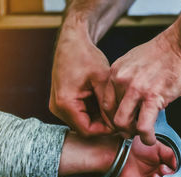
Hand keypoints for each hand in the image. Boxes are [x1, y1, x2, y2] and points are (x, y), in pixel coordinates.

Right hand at [50, 20, 113, 136]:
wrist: (72, 41)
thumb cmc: (85, 56)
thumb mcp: (102, 80)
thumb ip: (108, 105)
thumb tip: (118, 124)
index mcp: (65, 103)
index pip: (87, 130)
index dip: (106, 131)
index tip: (122, 124)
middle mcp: (58, 108)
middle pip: (85, 128)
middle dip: (104, 125)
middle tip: (122, 118)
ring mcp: (58, 105)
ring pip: (83, 122)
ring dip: (99, 119)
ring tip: (116, 110)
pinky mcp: (63, 102)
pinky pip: (80, 114)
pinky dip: (94, 112)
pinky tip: (106, 104)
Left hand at [103, 32, 180, 144]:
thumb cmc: (165, 54)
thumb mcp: (136, 62)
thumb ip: (128, 80)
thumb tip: (131, 101)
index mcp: (116, 72)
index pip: (105, 102)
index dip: (112, 117)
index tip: (121, 123)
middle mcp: (121, 80)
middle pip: (111, 114)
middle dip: (120, 128)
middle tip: (131, 132)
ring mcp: (135, 89)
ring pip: (122, 122)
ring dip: (131, 134)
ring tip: (141, 135)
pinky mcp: (152, 97)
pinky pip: (143, 126)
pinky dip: (146, 137)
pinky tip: (151, 139)